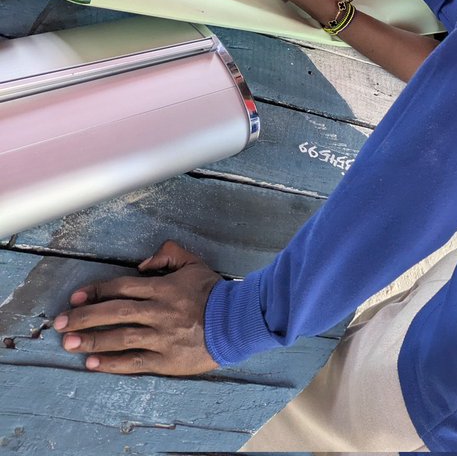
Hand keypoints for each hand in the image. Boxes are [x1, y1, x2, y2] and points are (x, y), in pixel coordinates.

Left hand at [52, 241, 219, 375]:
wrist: (237, 321)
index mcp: (163, 287)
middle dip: (83, 317)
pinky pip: (134, 361)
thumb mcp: (194, 263)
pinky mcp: (166, 359)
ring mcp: (162, 337)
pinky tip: (93, 363)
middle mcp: (159, 311)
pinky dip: (111, 362)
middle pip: (114, 312)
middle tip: (59, 322)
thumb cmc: (214, 291)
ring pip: (120, 338)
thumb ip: (168, 254)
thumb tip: (141, 264)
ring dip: (91, 339)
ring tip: (68, 342)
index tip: (76, 297)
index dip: (96, 291)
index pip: (122, 286)